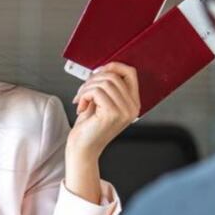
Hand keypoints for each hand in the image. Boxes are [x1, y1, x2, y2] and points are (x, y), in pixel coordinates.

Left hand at [64, 63, 140, 201]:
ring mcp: (124, 111)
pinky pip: (96, 91)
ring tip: (81, 99)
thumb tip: (102, 69)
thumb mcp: (101, 102)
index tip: (98, 70)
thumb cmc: (89, 127)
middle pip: (113, 76)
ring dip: (86, 88)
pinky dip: (84, 95)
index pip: (130, 73)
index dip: (113, 66)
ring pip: (103, 82)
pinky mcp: (112, 113)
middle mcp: (132, 107)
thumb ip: (106, 87)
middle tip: (83, 91)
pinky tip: (81, 106)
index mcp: (132, 103)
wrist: (83, 148)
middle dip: (92, 80)